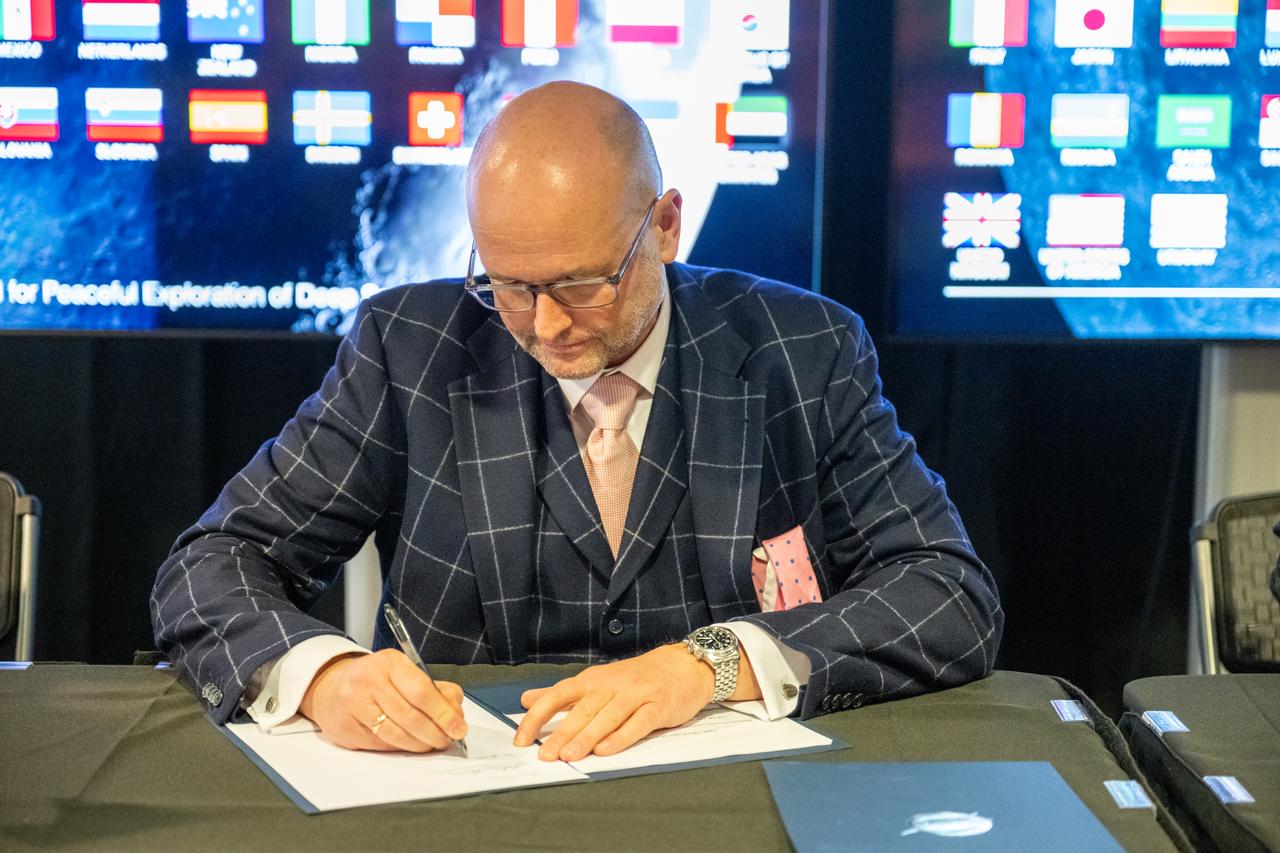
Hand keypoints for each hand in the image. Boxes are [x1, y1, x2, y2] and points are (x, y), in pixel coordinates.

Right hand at [298, 649, 467, 752]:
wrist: (330, 687)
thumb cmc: (375, 679)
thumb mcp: (405, 672)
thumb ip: (434, 689)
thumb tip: (455, 713)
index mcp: (389, 663)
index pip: (422, 692)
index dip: (443, 714)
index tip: (458, 727)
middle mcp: (369, 682)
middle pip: (410, 717)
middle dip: (435, 733)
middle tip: (448, 740)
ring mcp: (354, 706)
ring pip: (396, 735)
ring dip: (420, 745)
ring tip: (432, 744)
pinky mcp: (346, 728)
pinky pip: (381, 745)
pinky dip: (401, 748)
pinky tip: (410, 744)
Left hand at [514, 644, 715, 761]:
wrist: (684, 665)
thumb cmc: (638, 678)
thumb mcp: (598, 681)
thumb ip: (563, 694)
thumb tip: (527, 700)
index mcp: (593, 679)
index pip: (559, 695)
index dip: (538, 716)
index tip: (522, 738)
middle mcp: (612, 684)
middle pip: (582, 710)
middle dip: (561, 733)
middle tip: (544, 755)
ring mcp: (636, 694)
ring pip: (607, 717)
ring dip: (586, 737)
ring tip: (569, 756)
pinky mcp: (658, 706)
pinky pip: (637, 724)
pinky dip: (621, 738)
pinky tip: (605, 751)